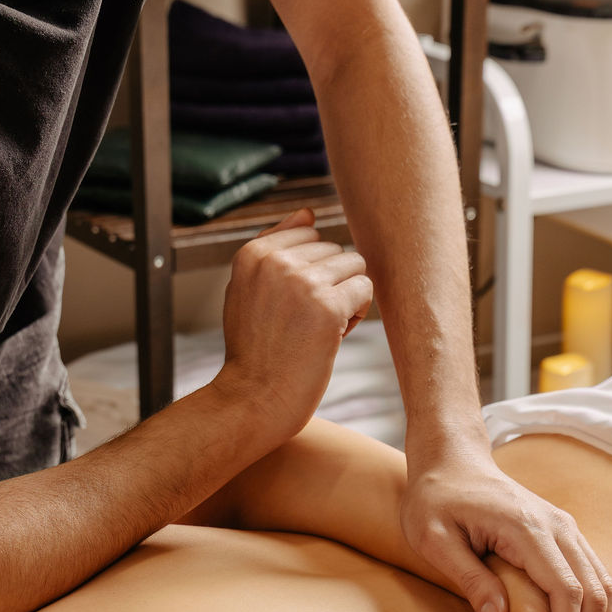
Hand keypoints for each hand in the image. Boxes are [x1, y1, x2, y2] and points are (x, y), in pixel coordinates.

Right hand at [216, 209, 372, 440]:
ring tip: (318, 328)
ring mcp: (302, 282)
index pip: (309, 235)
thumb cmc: (255, 351)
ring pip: (355, 266)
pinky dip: (356, 314)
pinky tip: (333, 336)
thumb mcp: (247, 291)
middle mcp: (276, 261)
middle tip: (303, 323)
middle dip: (329, 284)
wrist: (253, 399)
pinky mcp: (328, 307)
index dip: (309, 271)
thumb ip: (273, 249)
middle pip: (335, 249)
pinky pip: (365, 288)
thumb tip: (308, 213)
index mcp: (253, 253)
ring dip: (346, 297)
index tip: (288, 305)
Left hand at [402, 450, 611, 611]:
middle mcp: (557, 527)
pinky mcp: (566, 535)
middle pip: (594, 592)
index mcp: (527, 529)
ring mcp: (566, 529)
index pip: (565, 590)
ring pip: (603, 586)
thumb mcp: (434, 539)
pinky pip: (595, 578)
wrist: (452, 461)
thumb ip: (469, 578)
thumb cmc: (435, 500)